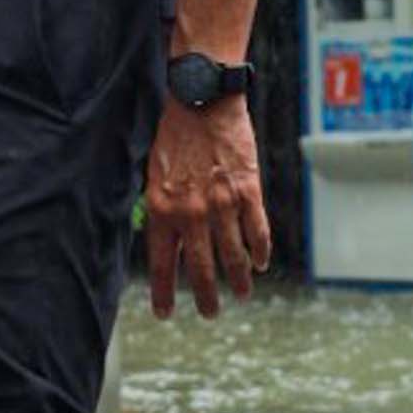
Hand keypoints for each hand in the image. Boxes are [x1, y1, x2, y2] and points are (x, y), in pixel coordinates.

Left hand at [145, 94, 271, 319]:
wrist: (201, 99)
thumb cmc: (172, 135)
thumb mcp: (152, 175)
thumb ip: (160, 211)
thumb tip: (166, 244)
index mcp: (161, 210)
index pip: (162, 264)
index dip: (163, 293)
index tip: (165, 313)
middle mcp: (191, 213)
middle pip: (201, 268)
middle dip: (206, 296)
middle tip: (210, 313)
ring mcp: (222, 203)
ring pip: (233, 255)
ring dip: (238, 279)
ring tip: (241, 294)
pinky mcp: (248, 190)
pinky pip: (258, 230)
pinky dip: (260, 251)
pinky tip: (261, 264)